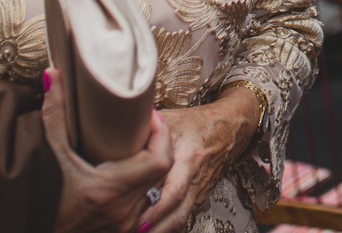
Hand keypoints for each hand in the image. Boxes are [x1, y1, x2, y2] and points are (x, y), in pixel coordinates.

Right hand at [45, 67, 172, 232]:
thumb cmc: (37, 201)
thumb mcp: (48, 157)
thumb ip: (54, 116)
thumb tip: (53, 76)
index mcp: (110, 190)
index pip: (160, 159)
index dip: (161, 134)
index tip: (150, 117)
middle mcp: (123, 211)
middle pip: (161, 171)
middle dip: (157, 144)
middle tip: (143, 126)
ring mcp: (124, 225)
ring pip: (155, 189)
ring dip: (150, 167)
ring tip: (137, 146)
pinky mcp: (121, 231)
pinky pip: (144, 205)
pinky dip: (142, 187)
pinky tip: (128, 174)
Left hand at [144, 88, 261, 232]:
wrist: (228, 129)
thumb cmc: (196, 123)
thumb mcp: (171, 120)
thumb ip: (145, 130)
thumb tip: (113, 134)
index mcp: (188, 159)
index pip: (175, 190)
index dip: (156, 209)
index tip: (137, 220)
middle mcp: (194, 180)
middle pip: (176, 214)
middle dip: (154, 228)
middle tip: (133, 231)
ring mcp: (197, 192)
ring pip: (179, 220)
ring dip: (159, 231)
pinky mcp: (197, 199)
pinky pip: (181, 219)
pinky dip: (165, 227)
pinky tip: (149, 229)